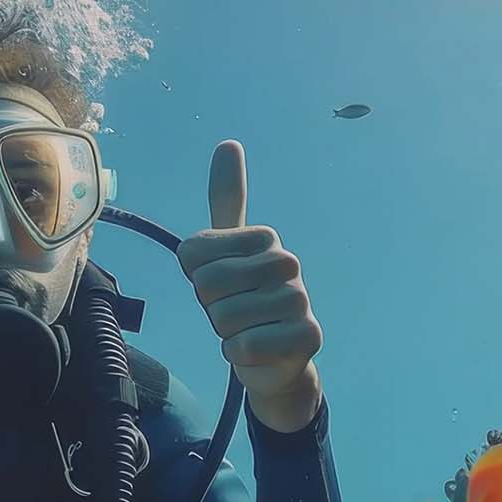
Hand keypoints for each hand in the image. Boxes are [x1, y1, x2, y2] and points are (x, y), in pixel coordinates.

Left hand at [177, 140, 323, 431]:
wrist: (275, 359)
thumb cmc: (244, 301)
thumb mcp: (224, 250)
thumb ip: (225, 200)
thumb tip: (229, 142)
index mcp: (264, 238)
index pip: (194, 257)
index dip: (196, 279)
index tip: (220, 286)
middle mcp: (287, 262)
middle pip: (207, 286)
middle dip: (211, 308)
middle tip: (233, 313)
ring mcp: (300, 299)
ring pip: (224, 319)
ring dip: (226, 333)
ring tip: (247, 331)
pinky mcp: (307, 336)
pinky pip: (244, 346)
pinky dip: (239, 355)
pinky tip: (258, 351)